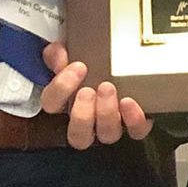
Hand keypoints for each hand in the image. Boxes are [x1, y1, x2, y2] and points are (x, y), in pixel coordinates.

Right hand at [39, 41, 153, 148]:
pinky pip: (136, 131)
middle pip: (77, 134)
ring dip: (106, 113)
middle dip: (81, 114)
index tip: (76, 67)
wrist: (127, 63)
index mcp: (66, 102)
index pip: (52, 105)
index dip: (61, 89)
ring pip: (106, 134)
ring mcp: (111, 126)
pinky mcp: (135, 125)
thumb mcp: (74, 52)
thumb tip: (57, 52)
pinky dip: (134, 119)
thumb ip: (62, 53)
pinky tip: (129, 102)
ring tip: (108, 88)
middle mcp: (87, 121)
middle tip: (88, 90)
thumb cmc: (94, 62)